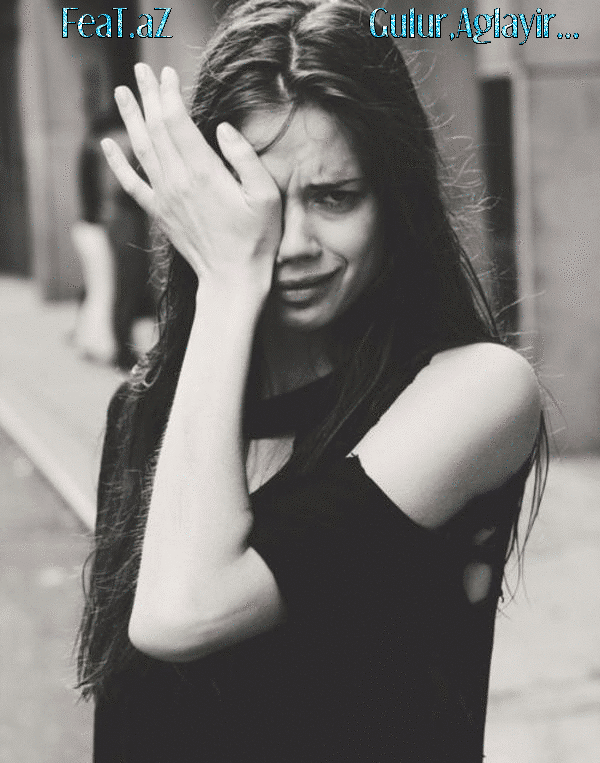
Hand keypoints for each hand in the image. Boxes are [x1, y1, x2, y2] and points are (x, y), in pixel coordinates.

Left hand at [101, 63, 281, 295]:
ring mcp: (164, 198)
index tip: (169, 73)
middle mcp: (177, 182)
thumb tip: (223, 128)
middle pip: (156, 129)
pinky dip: (118, 162)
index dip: (170, 94)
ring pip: (141, 149)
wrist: (231, 280)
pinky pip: (131, 183)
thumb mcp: (266, 197)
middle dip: (148, 96)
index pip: (177, 122)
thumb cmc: (256, 240)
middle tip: (143, 72)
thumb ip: (246, 158)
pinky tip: (109, 143)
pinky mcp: (159, 213)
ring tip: (122, 92)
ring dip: (131, 118)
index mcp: (203, 173)